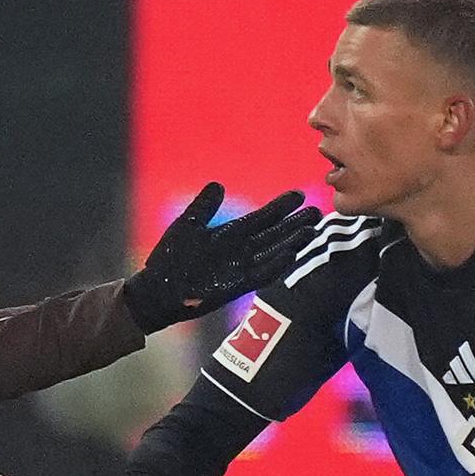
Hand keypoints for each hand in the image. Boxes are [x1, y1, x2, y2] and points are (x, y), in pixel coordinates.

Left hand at [122, 183, 319, 331]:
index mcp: (230, 234)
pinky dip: (275, 266)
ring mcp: (240, 268)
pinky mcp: (235, 285)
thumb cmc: (170, 258)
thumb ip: (204, 206)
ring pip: (272, 253)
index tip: (298, 195)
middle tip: (318, 212)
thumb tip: (218, 185)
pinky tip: (291, 255)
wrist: (157, 290)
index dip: (279, 207)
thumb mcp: (187, 224)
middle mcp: (240, 250)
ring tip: (311, 231)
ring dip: (291, 243)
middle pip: (274, 234)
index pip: (261, 218)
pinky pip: (260, 275)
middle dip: (295, 224)